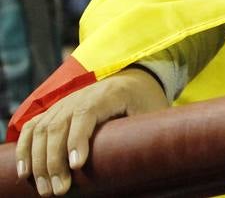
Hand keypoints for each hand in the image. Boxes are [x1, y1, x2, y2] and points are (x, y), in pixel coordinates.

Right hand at [16, 69, 168, 195]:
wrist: (135, 81)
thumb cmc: (147, 102)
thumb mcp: (155, 113)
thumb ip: (151, 132)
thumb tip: (156, 160)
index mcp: (110, 93)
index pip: (87, 112)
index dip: (78, 139)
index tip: (77, 165)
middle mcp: (82, 94)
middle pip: (59, 125)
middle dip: (55, 161)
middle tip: (59, 190)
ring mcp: (65, 102)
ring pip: (43, 130)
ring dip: (39, 162)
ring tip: (46, 189)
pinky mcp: (55, 111)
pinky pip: (33, 128)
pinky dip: (25, 149)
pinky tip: (25, 172)